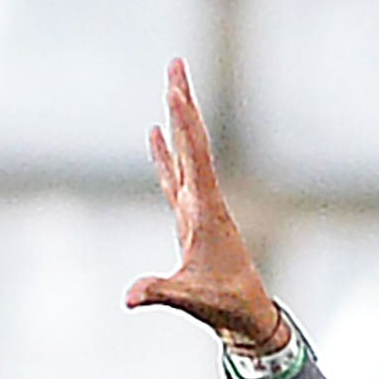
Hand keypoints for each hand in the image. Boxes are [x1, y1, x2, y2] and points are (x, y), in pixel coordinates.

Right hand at [124, 60, 283, 347]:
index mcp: (206, 211)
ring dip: (178, 119)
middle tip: (176, 64)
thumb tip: (131, 297)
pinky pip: (175, 174)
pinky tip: (157, 130)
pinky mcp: (191, 216)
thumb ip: (160, 292)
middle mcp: (204, 200)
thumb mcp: (191, 299)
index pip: (194, 157)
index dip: (184, 124)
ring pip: (186, 152)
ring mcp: (198, 206)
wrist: (247, 314)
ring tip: (172, 84)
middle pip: (192, 141)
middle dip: (183, 103)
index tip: (176, 90)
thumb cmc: (224, 304)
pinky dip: (166, 151)